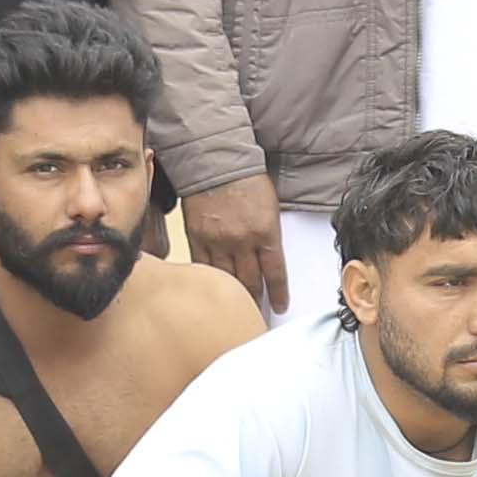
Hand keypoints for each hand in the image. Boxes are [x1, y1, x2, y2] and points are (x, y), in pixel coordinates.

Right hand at [182, 173, 286, 312]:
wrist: (217, 162)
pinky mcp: (197, 237)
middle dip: (256, 300)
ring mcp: (218, 241)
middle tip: (257, 314)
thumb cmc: (246, 178)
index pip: (275, 273)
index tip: (278, 307)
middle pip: (251, 282)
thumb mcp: (271, 207)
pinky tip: (212, 290)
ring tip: (236, 309)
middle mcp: (242, 241)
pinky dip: (210, 280)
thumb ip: (270, 235)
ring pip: (227, 279)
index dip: (278, 294)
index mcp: (266, 232)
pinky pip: (203, 267)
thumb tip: (268, 259)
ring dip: (233, 296)